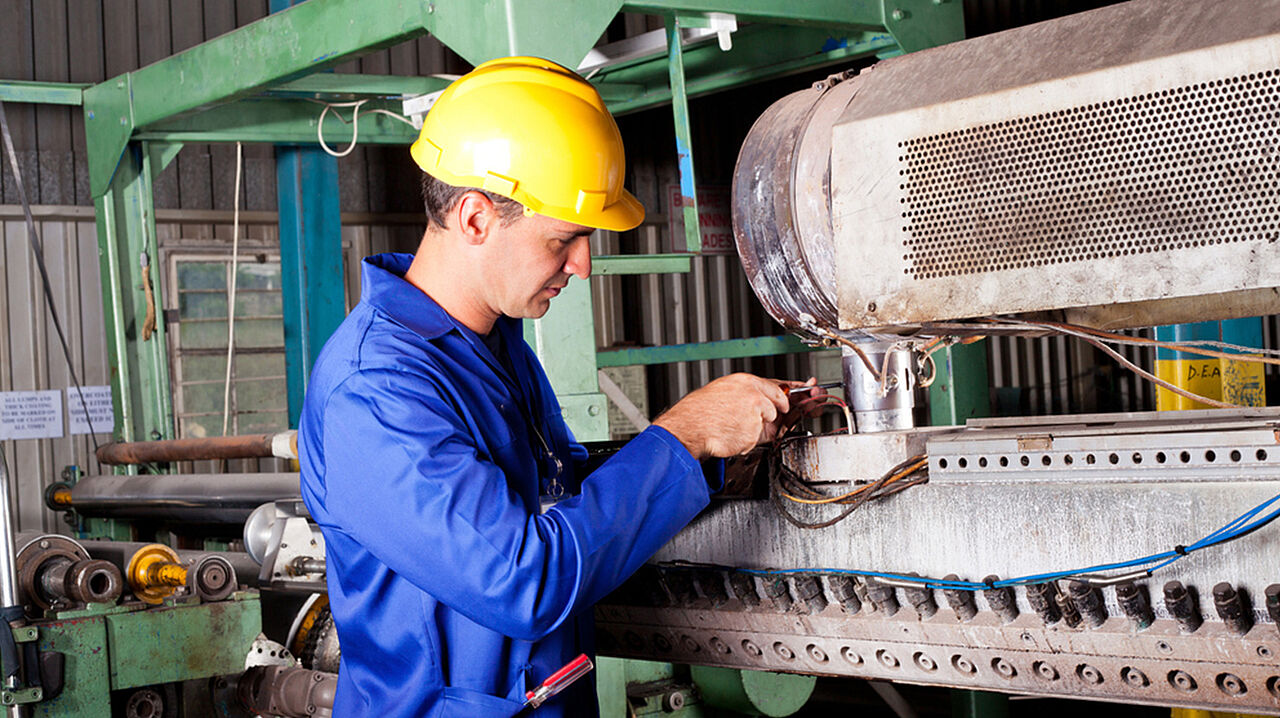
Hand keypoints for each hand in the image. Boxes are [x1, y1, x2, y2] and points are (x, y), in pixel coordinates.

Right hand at [652, 373, 794, 458]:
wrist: (689, 428)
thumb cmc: (700, 411)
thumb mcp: (724, 391)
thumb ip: (748, 395)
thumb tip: (763, 401)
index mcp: (745, 381)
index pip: (778, 386)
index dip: (789, 394)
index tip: (799, 395)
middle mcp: (754, 395)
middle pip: (778, 405)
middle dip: (773, 414)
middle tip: (750, 418)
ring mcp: (755, 414)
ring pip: (767, 423)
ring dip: (755, 428)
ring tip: (731, 425)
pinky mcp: (754, 432)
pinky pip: (757, 438)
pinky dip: (746, 440)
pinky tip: (730, 434)